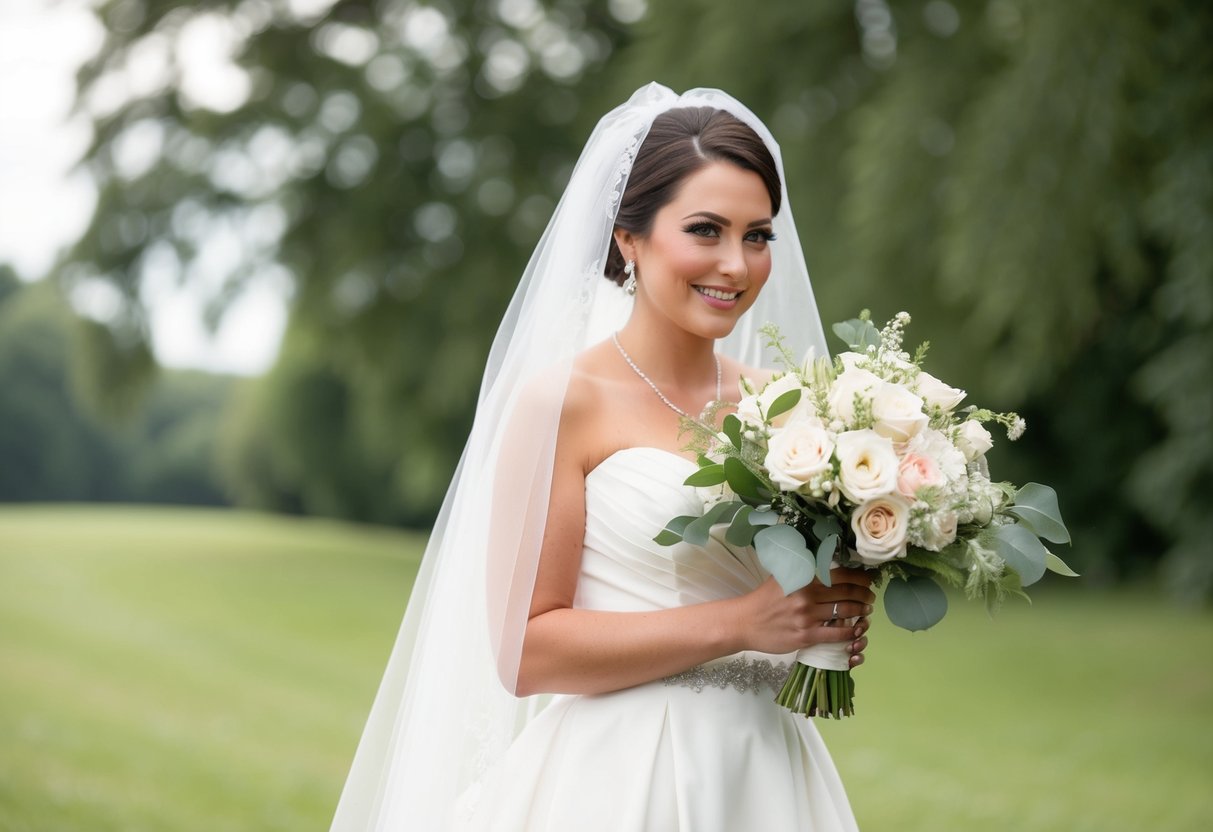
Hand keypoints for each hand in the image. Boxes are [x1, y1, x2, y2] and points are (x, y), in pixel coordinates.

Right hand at [736, 567, 874, 659]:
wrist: (745, 622)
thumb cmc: (764, 598)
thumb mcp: (780, 575)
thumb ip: (801, 567)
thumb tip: (822, 557)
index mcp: (803, 577)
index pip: (840, 574)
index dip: (860, 577)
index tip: (869, 579)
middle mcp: (807, 595)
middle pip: (847, 593)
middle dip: (865, 595)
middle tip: (870, 597)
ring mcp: (807, 617)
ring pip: (845, 613)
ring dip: (861, 612)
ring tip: (866, 611)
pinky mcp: (806, 636)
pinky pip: (836, 634)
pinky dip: (851, 632)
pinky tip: (858, 630)